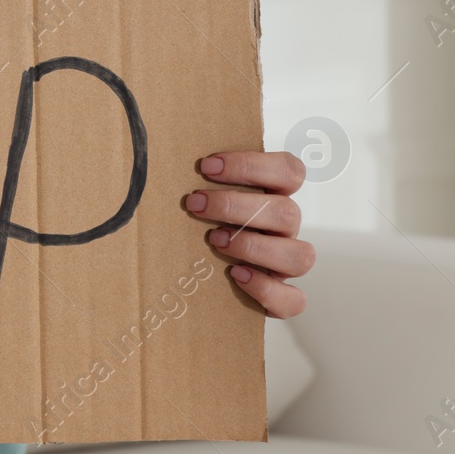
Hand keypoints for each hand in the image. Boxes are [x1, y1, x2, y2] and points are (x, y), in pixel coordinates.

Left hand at [185, 151, 314, 318]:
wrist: (199, 278)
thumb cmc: (203, 225)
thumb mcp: (202, 196)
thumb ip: (198, 179)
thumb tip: (156, 154)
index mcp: (273, 197)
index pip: (288, 171)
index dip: (252, 165)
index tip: (208, 166)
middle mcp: (284, 229)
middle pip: (287, 212)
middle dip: (237, 206)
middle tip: (197, 204)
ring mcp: (285, 263)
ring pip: (299, 255)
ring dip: (254, 246)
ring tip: (215, 240)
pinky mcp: (282, 297)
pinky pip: (293, 299)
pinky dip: (267, 288)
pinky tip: (236, 275)